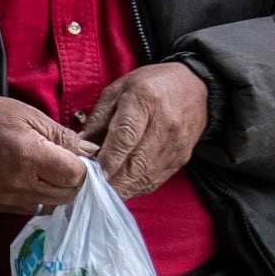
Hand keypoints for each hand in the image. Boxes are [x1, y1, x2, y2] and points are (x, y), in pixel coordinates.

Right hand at [0, 95, 93, 215]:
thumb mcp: (31, 115)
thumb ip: (63, 137)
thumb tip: (91, 153)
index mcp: (29, 155)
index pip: (74, 175)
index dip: (84, 167)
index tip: (80, 158)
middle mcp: (19, 183)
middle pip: (67, 195)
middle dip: (74, 181)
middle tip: (67, 164)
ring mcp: (7, 198)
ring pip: (52, 206)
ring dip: (58, 191)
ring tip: (50, 172)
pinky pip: (32, 210)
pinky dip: (40, 198)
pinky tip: (33, 180)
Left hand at [85, 62, 210, 197]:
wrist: (194, 88)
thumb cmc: (151, 85)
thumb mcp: (119, 89)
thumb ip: (99, 117)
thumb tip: (80, 145)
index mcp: (145, 100)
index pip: (126, 135)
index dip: (108, 158)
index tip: (92, 174)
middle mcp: (164, 124)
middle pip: (135, 162)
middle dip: (110, 179)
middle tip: (90, 187)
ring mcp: (175, 145)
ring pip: (144, 176)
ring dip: (121, 187)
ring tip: (101, 190)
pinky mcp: (181, 159)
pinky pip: (154, 181)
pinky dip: (134, 187)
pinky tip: (120, 186)